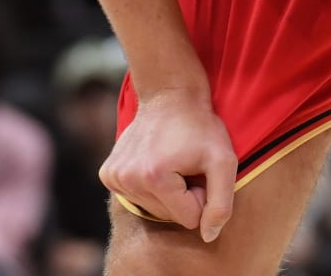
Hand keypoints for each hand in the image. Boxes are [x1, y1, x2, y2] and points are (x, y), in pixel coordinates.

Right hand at [99, 88, 237, 241]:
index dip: (202, 196)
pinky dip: (150, 187)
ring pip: (153, 210)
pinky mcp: (107, 175)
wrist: (168, 94)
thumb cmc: (200, 126)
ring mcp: (113, 177)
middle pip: (169, 217)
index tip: (199, 170)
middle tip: (187, 165)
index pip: (189, 219)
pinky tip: (155, 163)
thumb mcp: (224, 160)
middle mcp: (127, 180)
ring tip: (173, 162)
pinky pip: (136, 199)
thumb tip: (208, 236)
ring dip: (168, 191)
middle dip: (184, 196)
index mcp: (154, 178)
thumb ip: (222, 203)